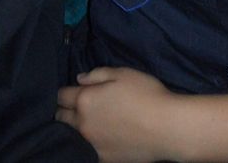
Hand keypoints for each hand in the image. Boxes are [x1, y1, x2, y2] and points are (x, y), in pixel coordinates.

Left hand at [57, 67, 175, 162]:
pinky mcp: (103, 159)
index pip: (61, 95)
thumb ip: (97, 74)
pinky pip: (85, 151)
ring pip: (70, 136)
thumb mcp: (122, 73)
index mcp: (85, 99)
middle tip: (71, 106)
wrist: (166, 127)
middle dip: (63, 110)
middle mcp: (83, 124)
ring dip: (71, 128)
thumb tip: (79, 79)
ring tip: (80, 123)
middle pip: (61, 117)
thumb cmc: (146, 94)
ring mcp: (92, 144)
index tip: (68, 91)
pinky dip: (85, 144)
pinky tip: (94, 139)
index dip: (64, 92)